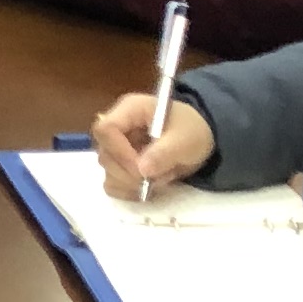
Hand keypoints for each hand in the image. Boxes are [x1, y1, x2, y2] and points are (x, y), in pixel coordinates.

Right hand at [92, 89, 216, 199]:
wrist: (197, 138)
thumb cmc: (191, 130)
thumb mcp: (186, 138)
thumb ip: (164, 152)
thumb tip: (141, 169)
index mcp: (130, 110)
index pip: (106, 129)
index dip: (119, 151)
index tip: (141, 169)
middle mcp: (118, 127)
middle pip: (105, 153)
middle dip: (127, 173)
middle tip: (152, 180)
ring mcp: (116, 147)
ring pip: (107, 171)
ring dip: (130, 184)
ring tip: (156, 181)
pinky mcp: (120, 165)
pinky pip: (112, 184)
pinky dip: (127, 191)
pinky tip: (145, 189)